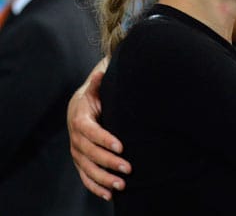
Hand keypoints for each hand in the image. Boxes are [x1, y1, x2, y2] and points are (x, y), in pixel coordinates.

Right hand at [67, 61, 130, 199]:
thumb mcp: (96, 89)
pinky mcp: (81, 162)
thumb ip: (99, 82)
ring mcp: (77, 153)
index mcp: (80, 120)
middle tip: (128, 168)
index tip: (121, 146)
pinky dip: (97, 187)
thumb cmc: (95, 97)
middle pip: (91, 154)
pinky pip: (86, 178)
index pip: (91, 132)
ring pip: (88, 169)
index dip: (105, 140)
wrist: (80, 108)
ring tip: (122, 185)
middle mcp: (76, 139)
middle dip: (109, 162)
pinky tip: (110, 195)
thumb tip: (102, 72)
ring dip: (104, 179)